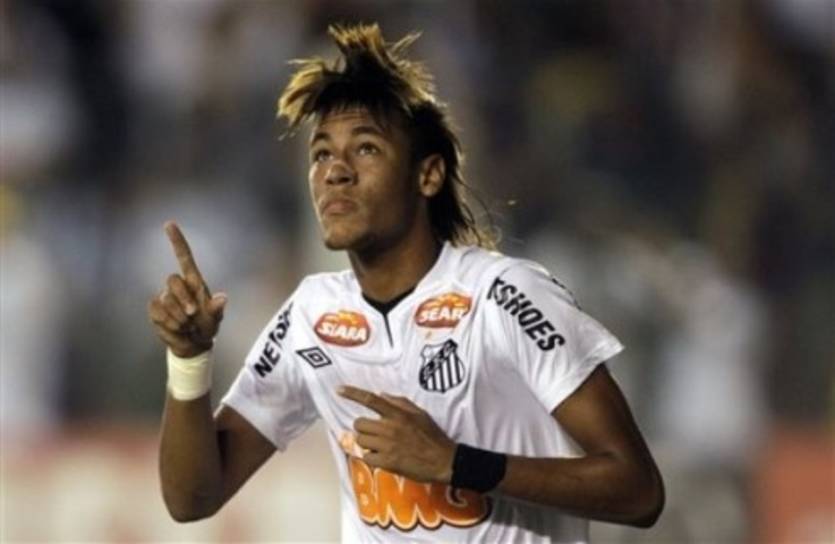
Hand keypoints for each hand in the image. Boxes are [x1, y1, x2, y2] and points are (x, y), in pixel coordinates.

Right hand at [147, 221, 226, 357]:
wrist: (194, 344)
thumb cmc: (207, 326)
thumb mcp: (215, 318)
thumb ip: (217, 308)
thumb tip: (223, 297)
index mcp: (194, 282)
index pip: (184, 257)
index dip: (177, 241)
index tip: (169, 224)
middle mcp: (178, 287)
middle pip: (173, 280)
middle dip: (183, 299)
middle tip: (193, 314)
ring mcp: (165, 297)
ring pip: (165, 300)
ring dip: (178, 317)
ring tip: (187, 325)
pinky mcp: (155, 310)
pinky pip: (157, 312)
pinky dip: (168, 323)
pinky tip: (176, 329)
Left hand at [338, 385, 455, 483]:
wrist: (443, 461)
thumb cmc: (433, 436)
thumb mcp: (420, 414)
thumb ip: (400, 403)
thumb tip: (381, 395)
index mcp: (398, 414)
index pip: (371, 400)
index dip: (353, 394)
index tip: (339, 390)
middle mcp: (390, 428)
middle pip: (359, 424)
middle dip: (364, 428)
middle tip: (375, 433)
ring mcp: (387, 446)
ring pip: (361, 441)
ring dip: (367, 443)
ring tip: (381, 446)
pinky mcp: (387, 462)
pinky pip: (367, 458)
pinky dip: (372, 458)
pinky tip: (384, 457)